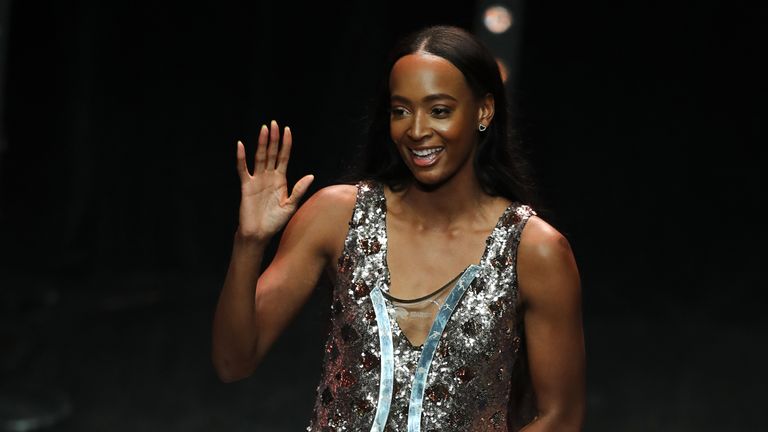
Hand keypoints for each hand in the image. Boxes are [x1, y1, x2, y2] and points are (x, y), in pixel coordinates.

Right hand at [235, 120, 313, 241]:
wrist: (260, 233)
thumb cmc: (275, 221)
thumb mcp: (291, 206)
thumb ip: (299, 190)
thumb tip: (310, 175)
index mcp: (280, 180)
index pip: (283, 157)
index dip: (286, 144)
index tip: (288, 130)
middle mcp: (269, 176)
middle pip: (271, 153)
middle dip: (273, 139)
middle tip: (274, 123)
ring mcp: (257, 180)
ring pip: (259, 157)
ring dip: (261, 143)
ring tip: (263, 129)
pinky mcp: (246, 186)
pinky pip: (243, 169)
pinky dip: (241, 158)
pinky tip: (240, 145)